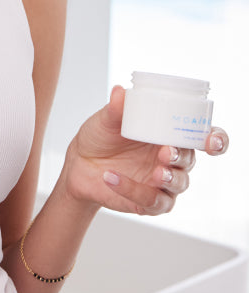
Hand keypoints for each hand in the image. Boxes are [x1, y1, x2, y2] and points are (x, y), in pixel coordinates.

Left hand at [63, 86, 228, 216]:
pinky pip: (151, 201)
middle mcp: (169, 158)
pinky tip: (113, 178)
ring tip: (155, 172)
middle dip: (182, 156)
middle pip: (190, 160)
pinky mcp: (148, 202)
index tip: (210, 140)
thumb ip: (115, 108)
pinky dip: (133, 190)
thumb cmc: (99, 137)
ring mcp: (161, 181)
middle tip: (167, 152)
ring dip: (169, 178)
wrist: (78, 164)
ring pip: (179, 183)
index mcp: (167, 134)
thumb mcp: (105, 120)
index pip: (201, 136)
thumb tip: (119, 91)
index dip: (215, 139)